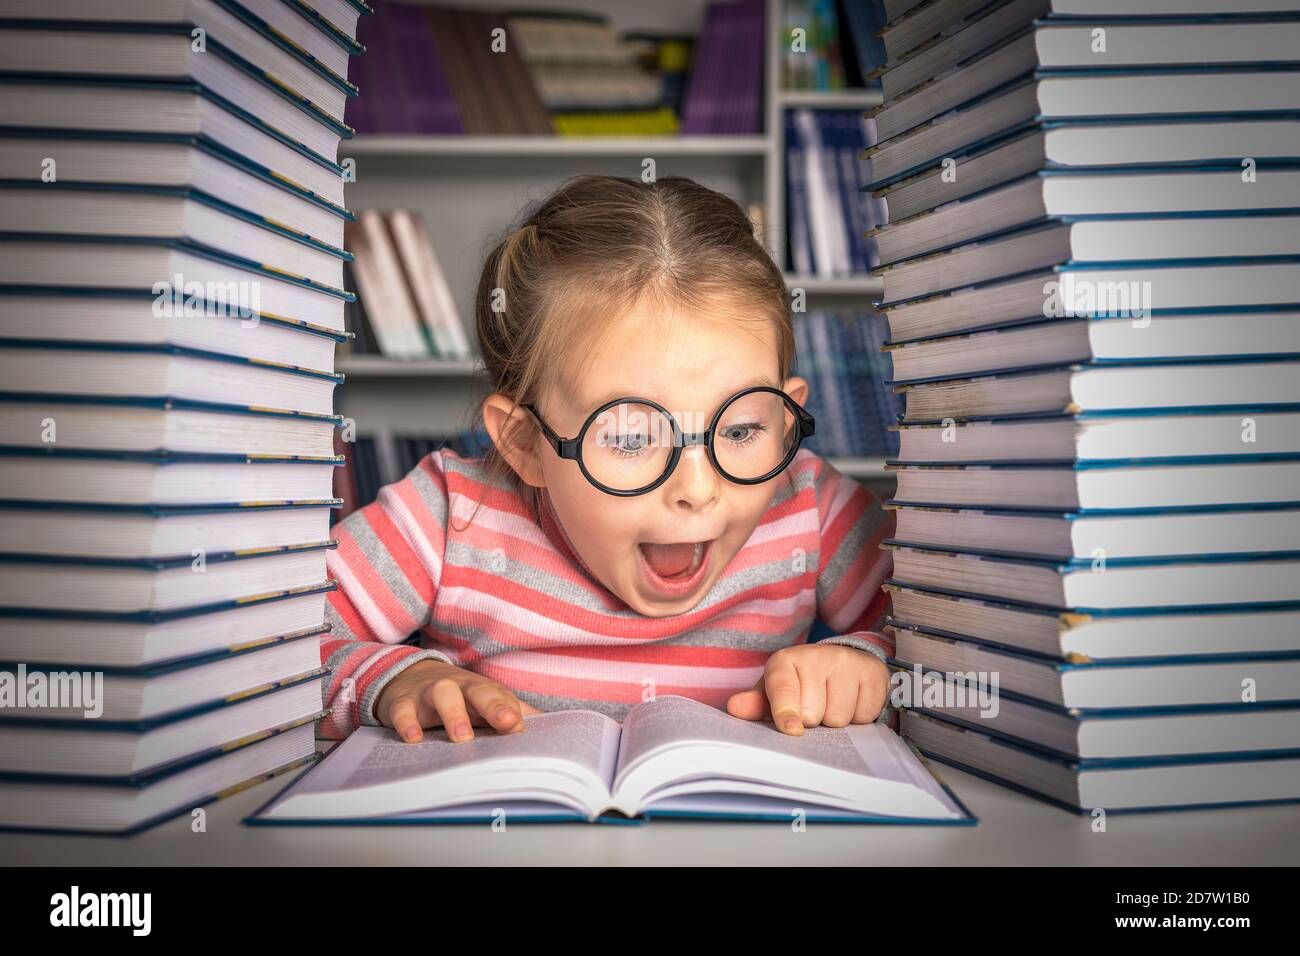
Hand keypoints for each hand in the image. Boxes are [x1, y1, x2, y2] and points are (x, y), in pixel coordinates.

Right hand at [375, 659, 540, 743]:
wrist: (408, 676)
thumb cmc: (457, 695)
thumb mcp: (482, 701)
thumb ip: (513, 712)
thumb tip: (551, 725)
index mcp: (482, 690)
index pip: (501, 697)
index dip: (512, 710)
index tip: (520, 726)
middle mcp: (459, 687)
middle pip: (479, 690)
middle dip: (493, 705)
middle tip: (507, 723)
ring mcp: (430, 693)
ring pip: (443, 695)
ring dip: (454, 714)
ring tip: (462, 737)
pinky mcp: (403, 703)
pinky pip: (404, 711)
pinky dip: (407, 723)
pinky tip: (413, 738)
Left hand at [725, 644, 888, 734]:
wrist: (843, 662)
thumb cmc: (801, 683)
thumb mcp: (775, 691)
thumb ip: (756, 703)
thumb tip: (734, 708)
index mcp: (785, 661)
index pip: (784, 688)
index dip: (786, 712)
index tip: (792, 729)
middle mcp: (816, 656)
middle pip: (813, 714)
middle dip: (813, 720)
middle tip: (815, 705)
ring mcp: (847, 663)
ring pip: (839, 718)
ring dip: (835, 720)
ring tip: (833, 702)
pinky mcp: (873, 673)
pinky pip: (865, 715)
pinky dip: (859, 716)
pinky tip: (853, 700)